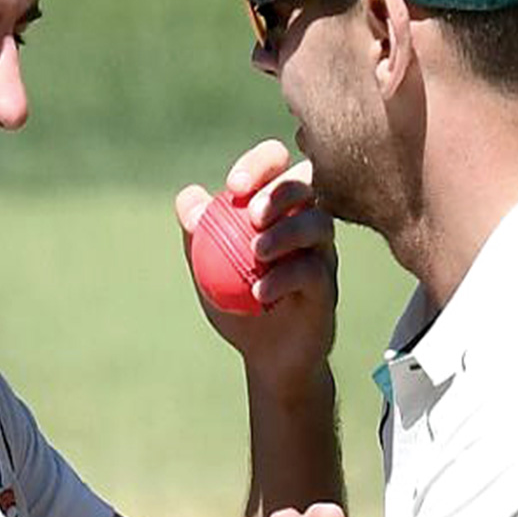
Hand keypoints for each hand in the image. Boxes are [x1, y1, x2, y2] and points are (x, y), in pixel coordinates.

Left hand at [176, 140, 337, 397]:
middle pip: (307, 181)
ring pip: (319, 222)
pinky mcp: (328, 284)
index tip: (233, 186)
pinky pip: (314, 271)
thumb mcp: (206, 263)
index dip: (260, 164)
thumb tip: (189, 199)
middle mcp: (305, 219)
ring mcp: (322, 251)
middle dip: (280, 190)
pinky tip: (258, 292)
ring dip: (285, 232)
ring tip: (255, 253)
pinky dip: (283, 277)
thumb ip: (198, 229)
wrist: (264, 353)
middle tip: (251, 214)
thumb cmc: (236, 298)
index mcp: (277, 204)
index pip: (277, 163)